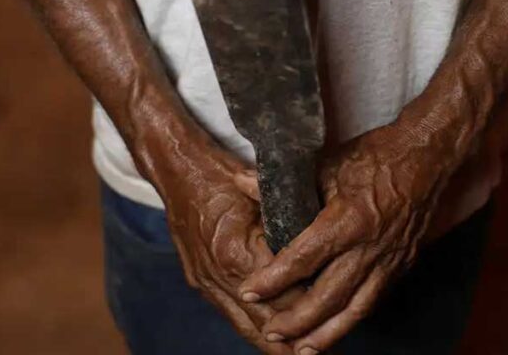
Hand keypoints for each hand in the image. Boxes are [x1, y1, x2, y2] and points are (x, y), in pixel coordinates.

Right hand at [144, 131, 302, 354]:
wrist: (175, 170)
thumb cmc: (219, 174)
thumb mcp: (261, 192)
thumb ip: (287, 220)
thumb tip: (318, 243)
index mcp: (236, 252)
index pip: (281, 293)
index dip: (308, 307)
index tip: (332, 315)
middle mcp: (219, 275)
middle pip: (264, 320)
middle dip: (293, 338)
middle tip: (321, 352)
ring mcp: (206, 282)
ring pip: (245, 326)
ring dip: (273, 343)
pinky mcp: (200, 283)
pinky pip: (230, 316)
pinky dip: (253, 330)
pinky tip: (271, 340)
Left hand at [239, 122, 459, 353]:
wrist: (427, 156)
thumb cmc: (377, 155)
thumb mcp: (326, 163)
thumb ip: (282, 182)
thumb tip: (242, 182)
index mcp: (348, 220)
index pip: (303, 259)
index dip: (274, 280)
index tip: (251, 292)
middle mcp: (369, 247)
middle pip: (328, 296)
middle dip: (297, 320)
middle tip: (272, 332)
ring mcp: (389, 259)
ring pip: (355, 308)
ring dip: (327, 333)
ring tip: (303, 350)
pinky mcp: (402, 264)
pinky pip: (374, 299)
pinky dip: (353, 318)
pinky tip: (337, 327)